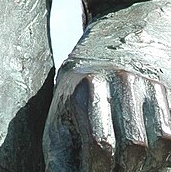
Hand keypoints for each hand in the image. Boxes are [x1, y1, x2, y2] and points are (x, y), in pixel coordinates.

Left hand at [44, 65, 170, 170]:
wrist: (100, 61)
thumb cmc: (76, 104)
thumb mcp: (61, 125)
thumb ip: (61, 159)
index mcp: (88, 87)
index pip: (101, 143)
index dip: (98, 170)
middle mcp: (119, 79)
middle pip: (134, 144)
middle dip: (125, 169)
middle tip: (114, 171)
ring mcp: (144, 82)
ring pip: (160, 139)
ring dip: (148, 164)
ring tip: (129, 166)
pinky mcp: (161, 89)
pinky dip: (162, 152)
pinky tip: (145, 156)